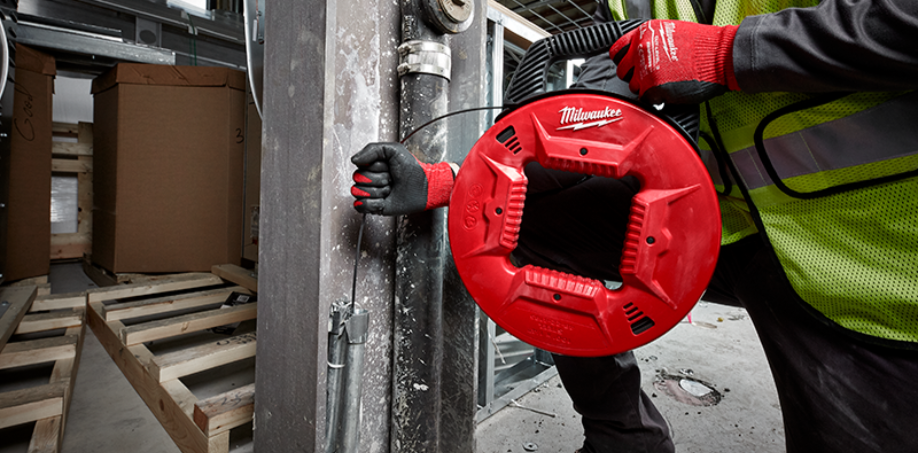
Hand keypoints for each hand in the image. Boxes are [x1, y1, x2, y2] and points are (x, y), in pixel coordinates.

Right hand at [350, 142, 456, 215]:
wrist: (423, 187)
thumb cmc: (412, 168)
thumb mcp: (393, 150)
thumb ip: (371, 149)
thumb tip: (354, 160)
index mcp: (372, 166)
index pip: (360, 166)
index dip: (375, 167)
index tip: (388, 167)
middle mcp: (370, 179)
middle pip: (358, 179)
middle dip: (377, 179)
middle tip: (391, 179)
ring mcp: (371, 193)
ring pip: (359, 192)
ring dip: (378, 191)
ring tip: (390, 189)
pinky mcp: (374, 207)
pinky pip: (361, 206)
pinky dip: (373, 204)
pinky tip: (384, 200)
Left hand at [610, 20, 739, 103]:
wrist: (721, 56)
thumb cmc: (703, 45)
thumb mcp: (670, 32)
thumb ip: (650, 42)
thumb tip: (640, 53)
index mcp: (644, 33)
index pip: (617, 51)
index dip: (624, 61)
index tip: (630, 66)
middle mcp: (641, 49)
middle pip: (622, 71)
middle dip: (635, 76)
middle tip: (650, 78)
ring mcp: (646, 69)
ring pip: (633, 86)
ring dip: (646, 88)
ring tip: (665, 83)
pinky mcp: (653, 87)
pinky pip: (646, 99)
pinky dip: (656, 99)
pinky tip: (669, 91)